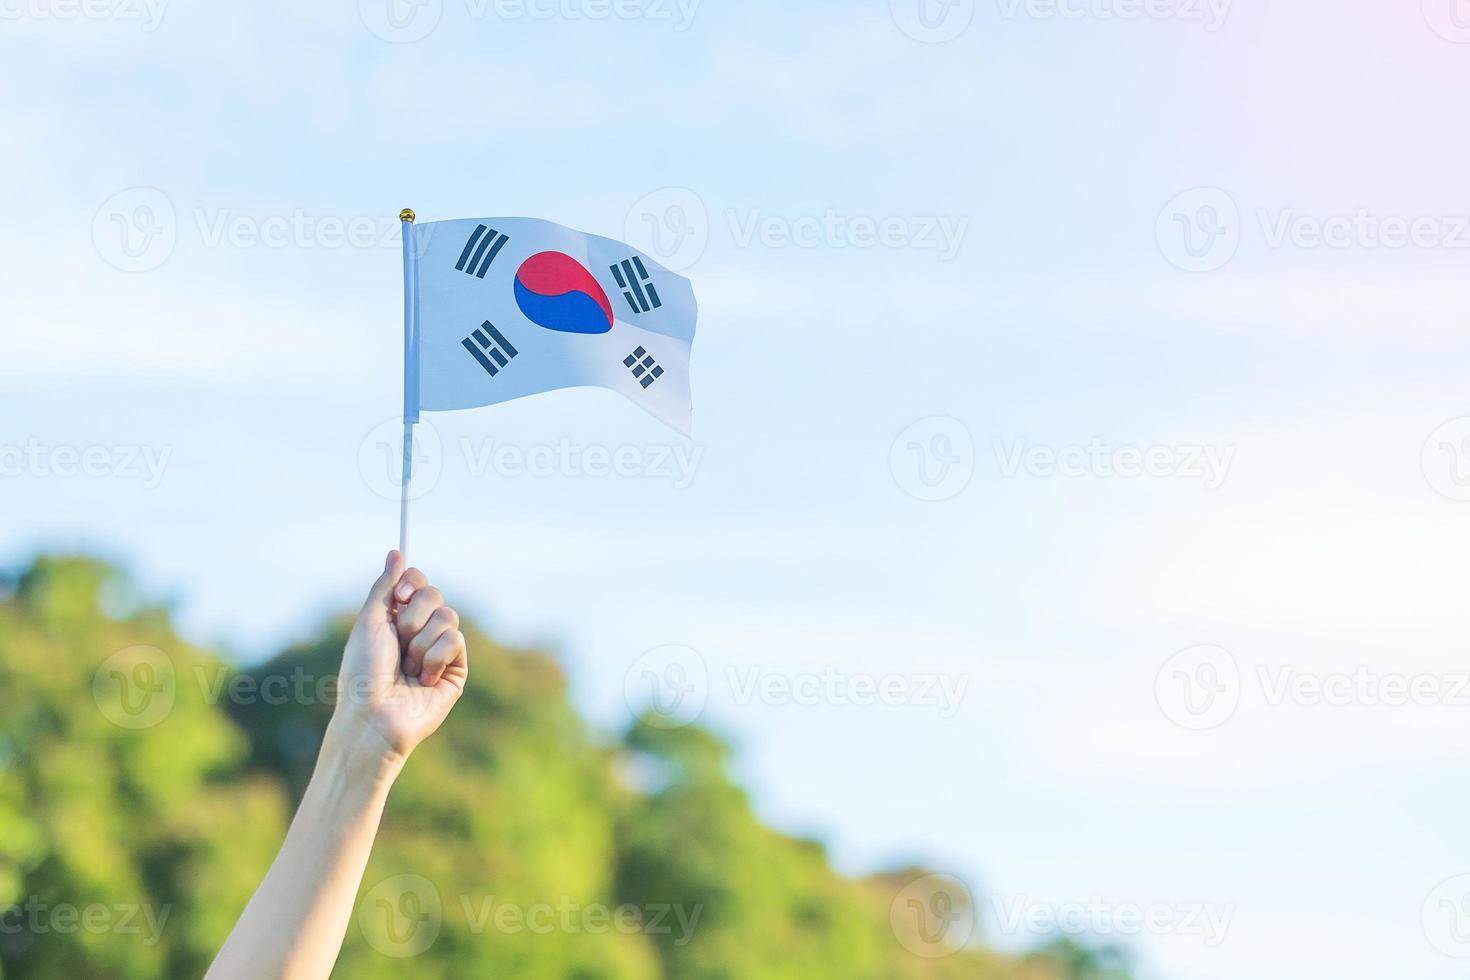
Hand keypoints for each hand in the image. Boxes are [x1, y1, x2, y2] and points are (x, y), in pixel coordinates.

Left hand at [332, 551, 468, 763]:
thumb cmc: (363, 673)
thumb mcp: (369, 621)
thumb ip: (386, 586)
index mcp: (396, 620)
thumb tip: (397, 552)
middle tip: (399, 640)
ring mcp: (439, 652)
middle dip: (414, 616)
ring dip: (422, 641)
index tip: (399, 595)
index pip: (417, 583)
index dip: (411, 584)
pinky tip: (423, 679)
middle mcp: (419, 634)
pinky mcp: (456, 671)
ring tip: (408, 667)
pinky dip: (435, 656)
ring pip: (447, 617)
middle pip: (435, 595)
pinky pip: (456, 639)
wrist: (374, 715)